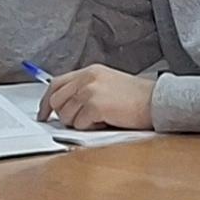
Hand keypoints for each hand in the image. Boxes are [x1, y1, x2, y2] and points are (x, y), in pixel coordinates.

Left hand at [34, 64, 156, 130]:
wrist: (157, 101)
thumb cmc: (137, 97)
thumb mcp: (108, 84)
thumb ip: (86, 89)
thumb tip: (65, 106)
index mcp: (90, 71)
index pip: (56, 84)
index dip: (46, 102)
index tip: (43, 113)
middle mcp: (87, 78)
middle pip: (57, 101)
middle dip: (63, 116)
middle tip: (78, 121)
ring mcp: (90, 91)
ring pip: (67, 116)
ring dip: (80, 123)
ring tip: (100, 118)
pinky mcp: (95, 105)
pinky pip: (80, 124)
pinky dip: (91, 127)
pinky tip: (106, 121)